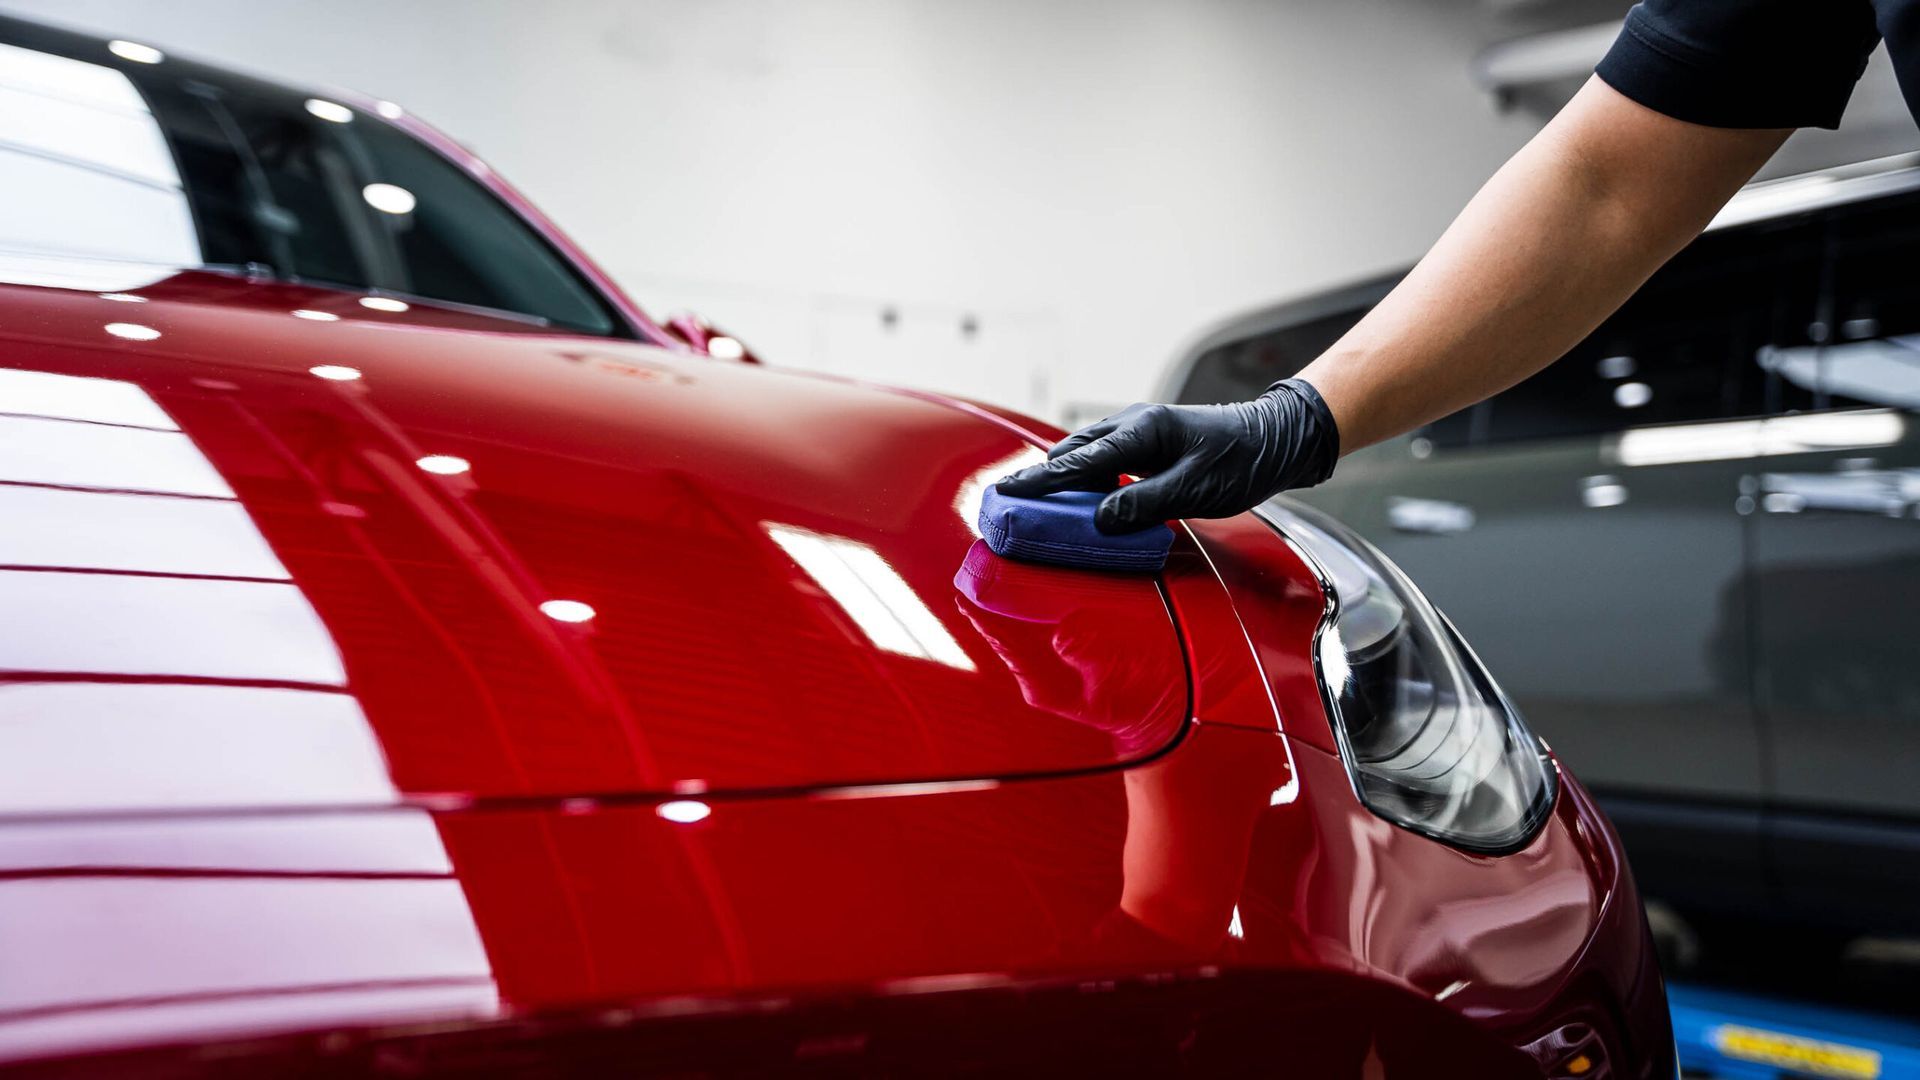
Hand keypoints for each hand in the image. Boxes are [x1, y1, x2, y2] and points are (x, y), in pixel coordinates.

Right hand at [995, 378, 1340, 532]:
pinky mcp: (1148, 442)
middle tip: (1011, 501)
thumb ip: (1144, 504)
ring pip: (1087, 453)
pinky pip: (1104, 458)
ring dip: (1063, 475)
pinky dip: (1086, 475)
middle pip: (1073, 452)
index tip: (1006, 491)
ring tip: (1038, 502)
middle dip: (1041, 477)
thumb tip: (1101, 518)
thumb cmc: (1241, 462)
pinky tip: (1083, 494)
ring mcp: (1140, 431)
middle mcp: (1134, 425)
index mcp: (1141, 432)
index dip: (1040, 481)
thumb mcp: (1194, 491)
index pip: (1078, 462)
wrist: (1276, 438)